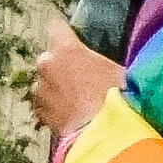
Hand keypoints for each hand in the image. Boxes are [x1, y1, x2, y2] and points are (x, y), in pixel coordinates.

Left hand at [12, 0, 116, 141]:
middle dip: (62, 69)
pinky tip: (75, 118)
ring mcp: (39, 90)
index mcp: (67, 49)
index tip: (77, 44)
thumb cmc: (120, 99)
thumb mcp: (123, 74)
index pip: (56, 27)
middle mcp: (46, 65)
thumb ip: (107, 65)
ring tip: (80, 105)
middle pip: (50, 59)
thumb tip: (115, 66)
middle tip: (85, 82)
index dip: (66, 35)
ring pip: (46, 85)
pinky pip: (45, 106)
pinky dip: (56, 110)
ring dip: (58, 91)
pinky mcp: (39, 113)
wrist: (106, 135)